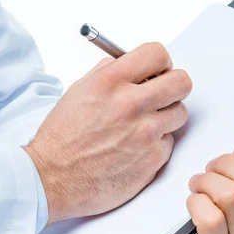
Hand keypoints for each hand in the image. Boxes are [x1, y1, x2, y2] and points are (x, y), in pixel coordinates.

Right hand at [25, 43, 191, 224]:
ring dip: (166, 117)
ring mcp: (145, 133)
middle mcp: (130, 104)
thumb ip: (109, 74)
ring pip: (180, 113)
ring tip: (143, 126)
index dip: (161, 62)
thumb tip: (134, 66)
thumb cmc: (61, 139)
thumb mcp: (79, 92)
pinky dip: (156, 145)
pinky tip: (134, 149)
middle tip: (163, 95)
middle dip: (174, 87)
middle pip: (181, 82)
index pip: (157, 54)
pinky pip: (169, 143)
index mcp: (109, 82)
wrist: (52, 179)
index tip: (158, 71)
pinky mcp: (152, 159)